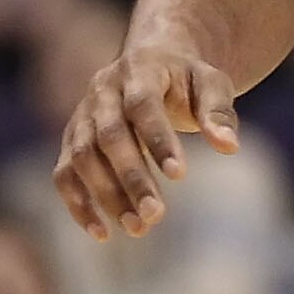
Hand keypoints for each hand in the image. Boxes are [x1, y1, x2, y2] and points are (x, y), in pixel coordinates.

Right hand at [53, 41, 241, 241]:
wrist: (150, 61)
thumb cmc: (187, 78)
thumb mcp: (211, 83)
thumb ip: (218, 111)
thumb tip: (230, 146)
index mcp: (139, 70)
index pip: (143, 106)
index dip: (158, 140)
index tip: (180, 175)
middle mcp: (102, 92)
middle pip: (110, 137)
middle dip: (131, 178)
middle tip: (155, 215)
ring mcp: (81, 117)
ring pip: (82, 159)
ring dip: (107, 196)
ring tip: (138, 228)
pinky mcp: (70, 141)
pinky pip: (64, 175)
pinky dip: (78, 204)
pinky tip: (102, 233)